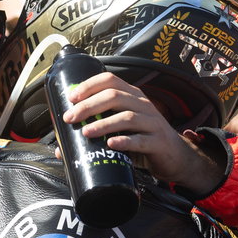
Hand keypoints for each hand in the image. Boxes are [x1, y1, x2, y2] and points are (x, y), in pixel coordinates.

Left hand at [60, 71, 222, 192]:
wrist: (175, 158)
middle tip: (71, 119)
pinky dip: (125, 141)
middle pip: (114, 96)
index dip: (89, 86)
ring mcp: (153, 123)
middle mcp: (143, 105)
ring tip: (86, 132)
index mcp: (132, 96)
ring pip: (127, 117)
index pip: (110, 80)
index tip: (71, 98)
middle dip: (89, 106)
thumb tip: (61, 149)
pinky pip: (141, 140)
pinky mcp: (158, 142)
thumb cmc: (143, 141)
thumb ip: (96, 134)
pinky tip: (111, 144)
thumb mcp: (121, 131)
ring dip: (103, 123)